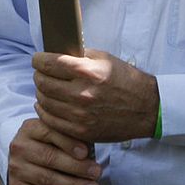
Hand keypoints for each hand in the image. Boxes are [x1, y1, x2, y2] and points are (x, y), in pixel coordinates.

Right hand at [7, 117, 99, 184]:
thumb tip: (88, 153)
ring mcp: (16, 167)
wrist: (22, 155)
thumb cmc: (45, 142)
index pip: (49, 133)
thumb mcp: (53, 132)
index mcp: (30, 128)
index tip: (85, 152)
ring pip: (46, 179)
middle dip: (76, 167)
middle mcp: (20, 146)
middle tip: (96, 172)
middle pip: (49, 158)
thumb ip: (67, 137)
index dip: (68, 143)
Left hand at [32, 49, 158, 143]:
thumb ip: (79, 56)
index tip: (38, 59)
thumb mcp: (104, 59)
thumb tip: (55, 53)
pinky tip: (47, 105)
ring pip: (44, 101)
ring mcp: (81, 115)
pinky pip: (51, 121)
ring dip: (41, 92)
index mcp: (88, 72)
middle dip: (39, 75)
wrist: (147, 108)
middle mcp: (82, 94)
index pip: (48, 64)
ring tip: (46, 88)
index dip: (38, 59)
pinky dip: (45, 111)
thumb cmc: (126, 80)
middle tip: (42, 73)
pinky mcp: (82, 131)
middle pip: (42, 82)